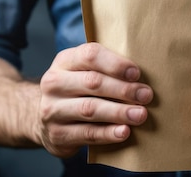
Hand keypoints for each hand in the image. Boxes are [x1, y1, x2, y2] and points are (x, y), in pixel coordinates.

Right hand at [38, 42, 152, 157]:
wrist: (44, 119)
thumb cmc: (77, 90)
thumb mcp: (83, 72)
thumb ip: (106, 69)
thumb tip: (141, 77)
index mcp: (64, 61)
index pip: (90, 55)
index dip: (115, 63)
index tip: (136, 73)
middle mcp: (54, 83)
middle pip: (92, 82)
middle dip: (123, 89)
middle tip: (146, 95)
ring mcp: (52, 110)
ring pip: (90, 108)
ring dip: (119, 112)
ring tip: (140, 115)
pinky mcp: (57, 135)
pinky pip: (87, 133)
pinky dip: (108, 133)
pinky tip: (124, 132)